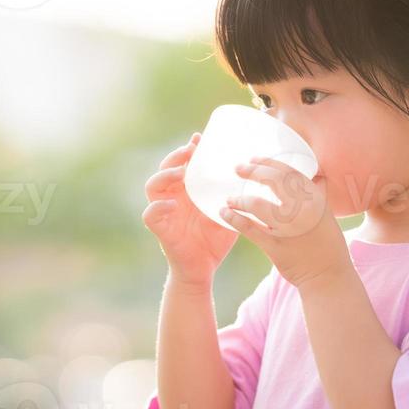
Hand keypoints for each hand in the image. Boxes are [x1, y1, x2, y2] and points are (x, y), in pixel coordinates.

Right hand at [142, 132, 237, 286]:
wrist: (203, 269)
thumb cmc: (215, 240)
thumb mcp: (228, 213)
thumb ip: (236, 198)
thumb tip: (258, 180)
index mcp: (186, 191)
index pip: (181, 163)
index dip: (187, 150)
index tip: (199, 138)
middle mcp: (172, 197)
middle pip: (164, 168)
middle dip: (175, 156)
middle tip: (191, 151)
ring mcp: (164, 212)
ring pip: (152, 186)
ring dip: (164, 176)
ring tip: (181, 173)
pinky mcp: (161, 230)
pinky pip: (150, 215)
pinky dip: (158, 208)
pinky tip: (172, 205)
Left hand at [220, 156, 352, 288]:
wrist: (328, 275)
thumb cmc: (326, 242)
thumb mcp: (325, 213)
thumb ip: (313, 194)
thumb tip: (305, 175)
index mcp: (314, 199)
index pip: (289, 172)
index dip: (269, 162)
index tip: (254, 159)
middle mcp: (302, 210)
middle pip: (272, 181)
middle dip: (251, 171)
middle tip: (237, 169)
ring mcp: (288, 228)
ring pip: (255, 204)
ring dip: (238, 199)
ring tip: (230, 199)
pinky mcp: (275, 247)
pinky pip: (249, 229)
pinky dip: (233, 219)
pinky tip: (224, 213)